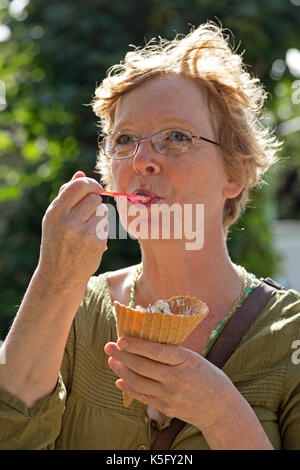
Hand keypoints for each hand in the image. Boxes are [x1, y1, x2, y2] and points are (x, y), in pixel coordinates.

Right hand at [38, 171, 108, 286]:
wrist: (59, 275)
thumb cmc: (57, 241)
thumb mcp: (55, 218)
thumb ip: (66, 194)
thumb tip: (81, 173)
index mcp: (55, 211)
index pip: (80, 185)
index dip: (90, 184)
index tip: (94, 189)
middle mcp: (68, 221)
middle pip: (95, 197)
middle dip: (95, 202)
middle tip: (87, 213)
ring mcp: (83, 233)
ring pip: (103, 211)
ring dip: (99, 216)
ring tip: (86, 229)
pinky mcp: (96, 244)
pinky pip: (106, 226)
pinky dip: (101, 230)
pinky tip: (90, 240)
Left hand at [104, 336, 239, 430]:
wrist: (221, 409)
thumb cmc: (209, 377)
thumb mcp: (195, 359)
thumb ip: (173, 353)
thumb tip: (146, 343)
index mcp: (186, 361)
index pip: (156, 351)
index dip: (136, 345)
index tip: (121, 338)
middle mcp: (176, 378)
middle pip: (143, 366)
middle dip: (122, 355)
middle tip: (109, 346)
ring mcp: (170, 395)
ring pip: (139, 382)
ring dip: (122, 371)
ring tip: (112, 361)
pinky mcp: (166, 408)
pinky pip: (143, 397)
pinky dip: (129, 389)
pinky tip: (119, 381)